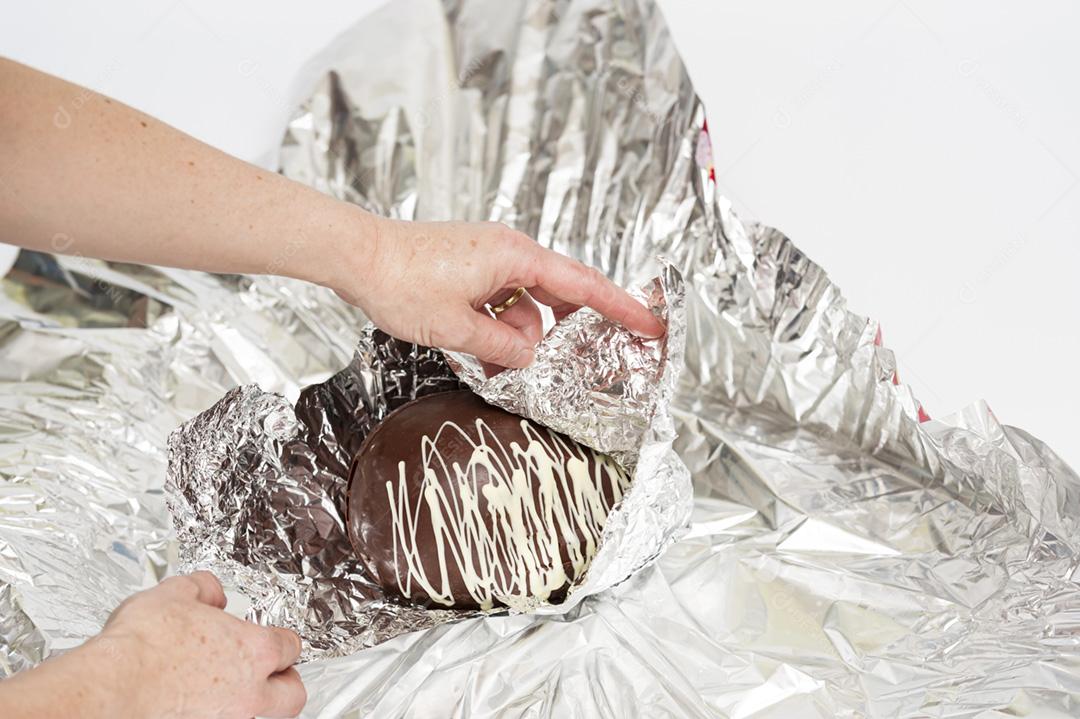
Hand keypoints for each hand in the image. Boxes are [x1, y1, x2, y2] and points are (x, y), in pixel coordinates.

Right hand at [0, 572, 305, 718]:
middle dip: (287, 682)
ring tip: (231, 690)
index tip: (273, 639)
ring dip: (253, 701)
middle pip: (292, 694)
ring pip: (260, 714)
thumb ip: (204, 588)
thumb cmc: (142, 644)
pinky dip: (218, 714)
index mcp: (254, 650)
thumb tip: (212, 593)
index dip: (282, 640)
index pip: (290, 646)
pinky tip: (195, 703)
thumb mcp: (175, 593)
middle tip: (274, 675)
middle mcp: (249, 691)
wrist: (110, 687)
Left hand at [331, 218, 665, 368]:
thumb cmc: (401, 282)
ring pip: (524, 306)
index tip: (651, 324)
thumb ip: (503, 347)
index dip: (622, 307)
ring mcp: (487, 259)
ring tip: (498, 369)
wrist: (356, 255)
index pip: (583, 285)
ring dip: (518, 338)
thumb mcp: (457, 327)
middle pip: (556, 296)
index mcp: (515, 257)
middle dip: (561, 333)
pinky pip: (499, 302)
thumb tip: (530, 356)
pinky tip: (486, 356)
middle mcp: (508, 252)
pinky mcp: (469, 268)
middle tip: (573, 363)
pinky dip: (497, 329)